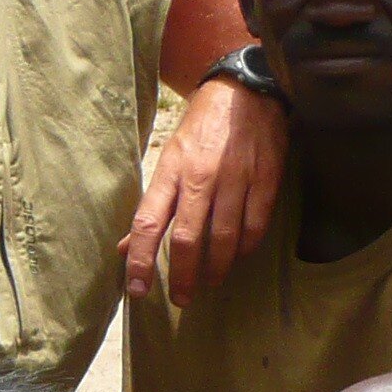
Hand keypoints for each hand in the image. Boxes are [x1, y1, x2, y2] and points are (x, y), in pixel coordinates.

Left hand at [122, 80, 288, 307]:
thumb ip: (151, 206)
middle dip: (182, 276)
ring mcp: (235, 179)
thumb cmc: (200, 132)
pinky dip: (245, 248)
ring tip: (209, 282)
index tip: (137, 289)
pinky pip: (255, 226)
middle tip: (180, 298)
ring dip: (216, 268)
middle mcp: (200, 177)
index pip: (147, 223)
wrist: (244, 92)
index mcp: (170, 172)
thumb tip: (126, 248)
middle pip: (187, 238)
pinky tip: (238, 255)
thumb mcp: (168, 159)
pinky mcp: (265, 179)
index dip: (140, 260)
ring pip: (224, 238)